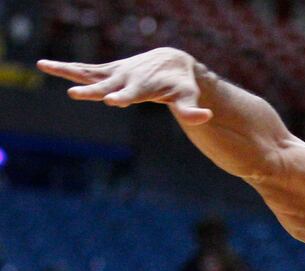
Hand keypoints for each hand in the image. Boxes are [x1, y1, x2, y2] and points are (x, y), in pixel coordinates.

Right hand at [37, 47, 212, 124]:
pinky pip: (85, 69)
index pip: (132, 94)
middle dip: (92, 90)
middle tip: (75, 94)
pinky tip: (45, 65)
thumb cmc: (182, 86)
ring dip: (66, 70)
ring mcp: (116, 73)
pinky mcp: (110, 71)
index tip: (112, 100)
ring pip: (88, 73)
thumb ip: (193, 111)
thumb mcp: (189, 99)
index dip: (123, 97)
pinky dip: (67, 68)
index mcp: (143, 87)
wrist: (173, 64)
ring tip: (43, 65)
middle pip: (106, 85)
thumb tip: (207, 117)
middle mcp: (126, 78)